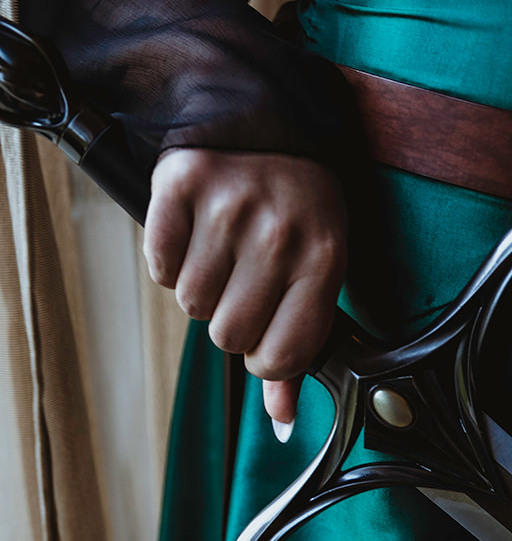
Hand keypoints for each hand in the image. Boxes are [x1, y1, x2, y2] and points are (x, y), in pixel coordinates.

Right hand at [144, 148, 348, 425]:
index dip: (266, 358)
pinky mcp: (181, 183)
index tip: (266, 334)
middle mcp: (278, 233)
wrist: (270, 120)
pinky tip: (196, 233)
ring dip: (202, 288)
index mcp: (322, 259)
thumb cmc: (299, 210)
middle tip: (244, 282)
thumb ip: (298, 347)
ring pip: (191, 304)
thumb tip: (281, 419)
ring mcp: (228, 206)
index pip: (280, 357)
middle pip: (228, 336)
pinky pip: (159, 265)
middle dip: (232, 320)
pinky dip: (170, 259)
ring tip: (223, 253)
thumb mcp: (318, 271)